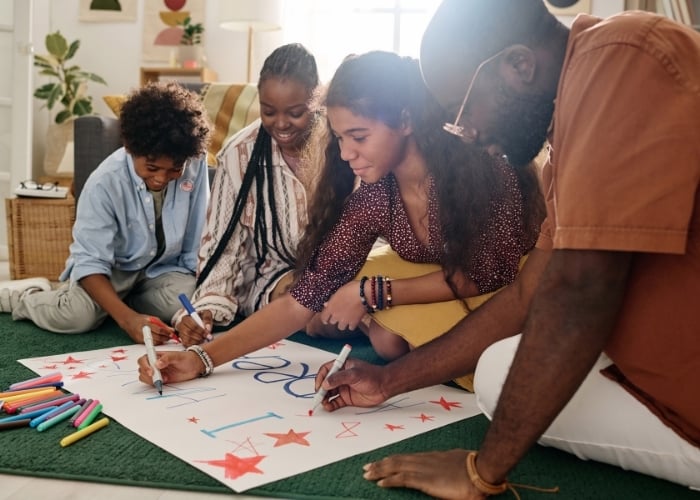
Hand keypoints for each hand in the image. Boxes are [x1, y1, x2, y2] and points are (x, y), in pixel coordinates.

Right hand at [125, 313, 169, 344]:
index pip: (159, 330)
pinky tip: (159, 340)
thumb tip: (170, 329)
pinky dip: (156, 342)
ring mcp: (140, 337)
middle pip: (157, 337)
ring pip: (154, 342)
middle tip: (171, 337)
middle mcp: (143, 331)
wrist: (129, 322)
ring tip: (166, 338)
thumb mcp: (152, 318)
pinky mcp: (139, 342)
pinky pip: (150, 344)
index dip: (167, 332)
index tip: (172, 333)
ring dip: (162, 341)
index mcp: (146, 324)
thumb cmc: (141, 319)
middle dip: (166, 338)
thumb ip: (161, 324)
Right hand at [137, 349, 202, 384]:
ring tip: (164, 378)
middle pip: (141, 370)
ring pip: (144, 377)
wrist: (194, 366)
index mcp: (155, 355)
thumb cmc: (186, 358)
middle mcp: (153, 364)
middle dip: (147, 375)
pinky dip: (155, 384)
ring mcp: (156, 372)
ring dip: (151, 380)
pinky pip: (151, 383)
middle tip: (158, 378)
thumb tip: (157, 364)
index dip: (144, 366)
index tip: (151, 372)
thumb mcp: (178, 356)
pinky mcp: (160, 379)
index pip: (143, 360)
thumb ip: (167, 358)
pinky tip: (165, 381)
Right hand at [175, 309, 212, 346]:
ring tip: (203, 339)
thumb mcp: (206, 314)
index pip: (191, 325)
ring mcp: (180, 332)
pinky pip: (186, 344)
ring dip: (196, 340)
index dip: (200, 330)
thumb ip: (207, 319)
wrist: (198, 321)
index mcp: (186, 318)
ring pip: (187, 339)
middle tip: (205, 337)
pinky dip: (193, 344)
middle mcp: (181, 325)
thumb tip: (207, 328)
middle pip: (188, 332)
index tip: (206, 333)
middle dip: (198, 336)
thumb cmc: (201, 317)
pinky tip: (199, 342)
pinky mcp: (182, 339)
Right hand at [314, 357, 389, 409]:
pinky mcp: (347, 398)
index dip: (320, 378)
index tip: (319, 386)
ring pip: (329, 393)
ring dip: (324, 398)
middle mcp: (341, 377)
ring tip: (323, 403)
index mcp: (342, 366)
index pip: (326, 370)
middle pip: (325, 383)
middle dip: (321, 390)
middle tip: (319, 397)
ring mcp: (343, 387)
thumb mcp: (354, 374)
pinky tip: (328, 407)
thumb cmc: (372, 375)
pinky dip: (330, 405)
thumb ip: (339, 378)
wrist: (384, 386)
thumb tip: (325, 383)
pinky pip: (335, 402)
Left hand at [320, 280, 366, 330]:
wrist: (363, 293)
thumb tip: (326, 305)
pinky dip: (352, 325)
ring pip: (341, 327)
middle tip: (339, 315)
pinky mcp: (354, 323)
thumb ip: (332, 300)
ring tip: (346, 319)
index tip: (327, 319)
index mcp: (331, 307)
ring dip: (343, 323)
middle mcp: (336, 316)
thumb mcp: (339, 292)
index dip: (325, 318)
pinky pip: (351, 328)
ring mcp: (345, 320)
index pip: (323, 317)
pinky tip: (354, 320)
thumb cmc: (350, 289)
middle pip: (332, 322)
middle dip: (335, 319)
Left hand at [363, 449, 484, 498]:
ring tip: (367, 473)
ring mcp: (424, 468)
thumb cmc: (474, 471)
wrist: (481, 471)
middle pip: (398, 460)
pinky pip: (403, 478)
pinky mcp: (425, 480)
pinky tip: (380, 483)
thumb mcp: (458, 468)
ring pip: (396, 466)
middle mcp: (425, 460)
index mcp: (432, 457)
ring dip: (380, 470)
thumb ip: (448, 470)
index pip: (407, 457)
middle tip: (367, 467)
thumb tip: (446, 475)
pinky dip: (390, 480)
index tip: (382, 461)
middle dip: (381, 464)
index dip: (393, 460)